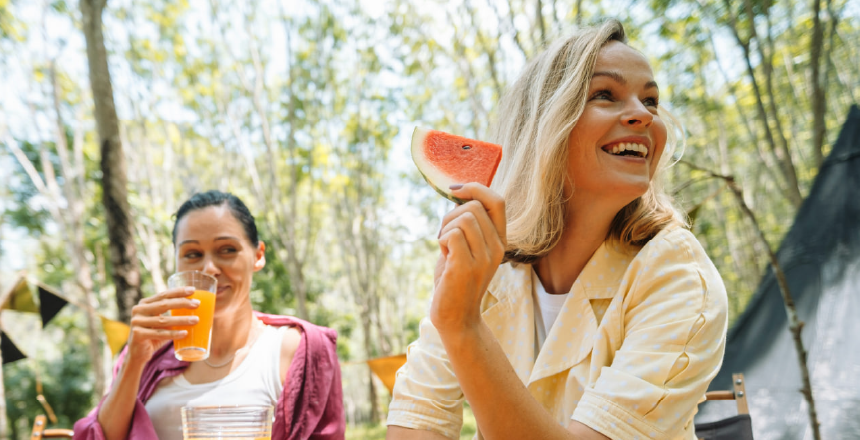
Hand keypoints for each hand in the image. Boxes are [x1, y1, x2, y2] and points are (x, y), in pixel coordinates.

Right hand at [127, 287, 199, 364]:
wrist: (138, 354)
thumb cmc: (154, 335)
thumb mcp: (161, 322)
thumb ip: (171, 314)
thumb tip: (196, 308)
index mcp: (144, 303)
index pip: (163, 295)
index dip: (178, 292)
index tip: (193, 290)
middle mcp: (138, 310)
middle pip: (164, 305)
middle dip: (182, 303)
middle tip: (197, 304)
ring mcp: (136, 322)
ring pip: (164, 320)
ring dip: (182, 320)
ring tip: (196, 320)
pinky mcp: (138, 334)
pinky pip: (160, 334)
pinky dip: (174, 334)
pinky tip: (185, 333)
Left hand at [431, 183, 505, 334]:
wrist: (457, 318)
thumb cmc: (456, 281)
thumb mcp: (467, 249)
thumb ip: (468, 226)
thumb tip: (457, 195)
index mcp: (500, 241)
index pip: (497, 201)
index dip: (475, 188)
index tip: (455, 190)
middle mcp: (498, 248)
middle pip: (474, 207)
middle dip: (450, 214)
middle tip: (444, 236)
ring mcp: (484, 258)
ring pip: (463, 218)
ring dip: (445, 228)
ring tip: (444, 247)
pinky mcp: (467, 266)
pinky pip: (452, 234)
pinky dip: (441, 240)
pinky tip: (444, 256)